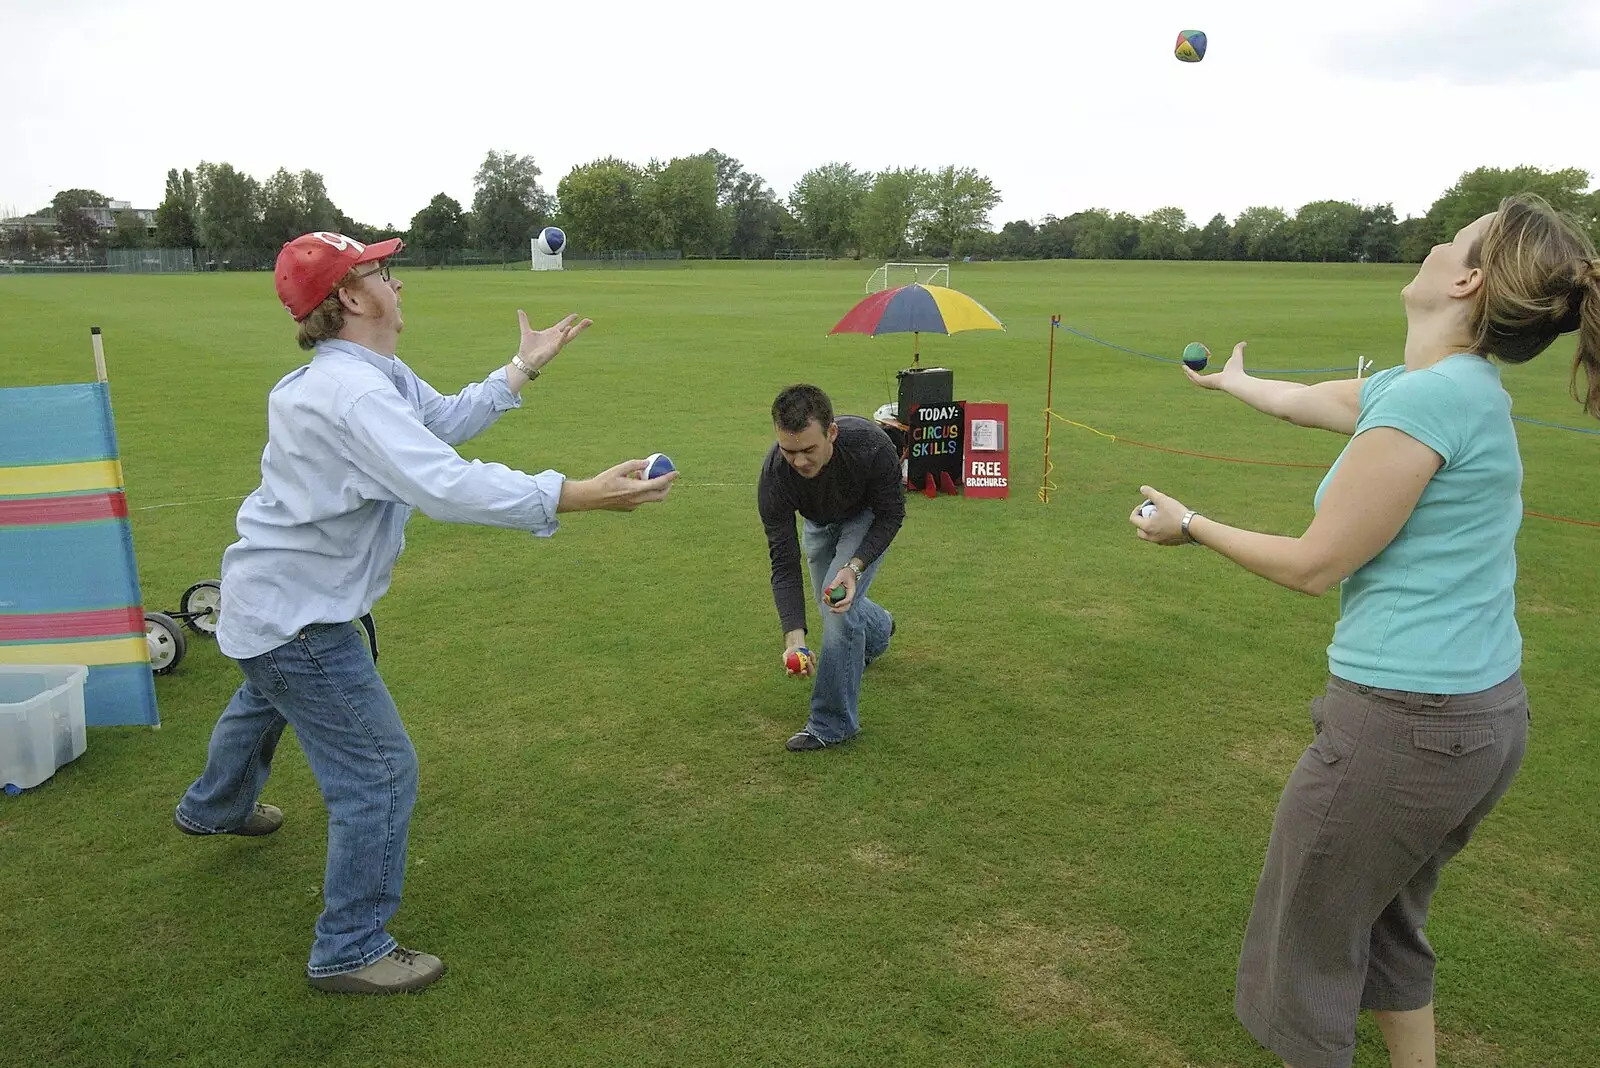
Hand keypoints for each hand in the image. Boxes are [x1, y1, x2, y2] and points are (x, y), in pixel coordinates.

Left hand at [517, 310, 591, 371]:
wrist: (525, 360)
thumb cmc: (527, 348)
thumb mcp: (526, 331)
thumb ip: (524, 321)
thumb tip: (519, 310)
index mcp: (551, 333)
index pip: (563, 324)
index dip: (569, 319)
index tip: (576, 315)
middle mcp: (556, 338)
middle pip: (571, 330)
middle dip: (580, 326)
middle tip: (590, 320)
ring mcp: (557, 344)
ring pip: (571, 335)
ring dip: (578, 329)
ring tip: (586, 323)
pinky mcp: (555, 349)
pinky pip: (561, 341)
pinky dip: (565, 334)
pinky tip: (569, 327)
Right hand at [557, 458, 676, 512]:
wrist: (591, 497)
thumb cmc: (603, 481)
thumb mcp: (618, 469)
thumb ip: (634, 465)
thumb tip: (647, 463)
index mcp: (636, 489)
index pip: (658, 484)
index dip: (669, 478)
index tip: (676, 473)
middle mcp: (637, 500)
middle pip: (660, 496)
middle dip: (666, 487)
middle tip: (667, 478)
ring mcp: (634, 506)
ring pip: (650, 498)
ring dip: (652, 488)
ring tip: (642, 476)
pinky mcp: (629, 508)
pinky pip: (641, 500)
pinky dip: (642, 491)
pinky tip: (633, 483)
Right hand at [782, 636, 814, 677]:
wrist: (796, 646)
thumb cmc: (789, 652)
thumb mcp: (785, 655)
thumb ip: (785, 659)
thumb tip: (785, 664)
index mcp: (793, 672)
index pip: (791, 675)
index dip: (791, 674)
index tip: (791, 670)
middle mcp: (801, 673)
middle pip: (803, 677)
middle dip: (804, 675)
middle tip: (803, 671)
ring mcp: (808, 669)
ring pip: (811, 672)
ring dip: (810, 667)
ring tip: (807, 659)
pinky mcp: (813, 664)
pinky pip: (813, 662)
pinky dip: (812, 657)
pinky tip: (809, 652)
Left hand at [825, 566, 856, 612]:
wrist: (848, 573)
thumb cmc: (845, 574)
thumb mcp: (841, 576)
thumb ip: (836, 581)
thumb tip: (830, 588)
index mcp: (851, 591)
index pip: (848, 600)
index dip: (842, 603)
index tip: (835, 604)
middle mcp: (849, 596)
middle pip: (846, 607)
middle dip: (838, 610)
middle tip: (830, 610)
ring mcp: (846, 597)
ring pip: (842, 607)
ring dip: (834, 608)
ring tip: (825, 603)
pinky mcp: (842, 597)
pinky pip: (838, 603)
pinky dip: (832, 603)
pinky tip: (825, 600)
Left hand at [1129, 485, 1192, 545]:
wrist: (1193, 527)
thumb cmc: (1176, 513)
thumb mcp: (1163, 500)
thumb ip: (1151, 493)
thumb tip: (1142, 488)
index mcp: (1147, 527)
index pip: (1133, 519)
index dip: (1136, 510)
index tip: (1144, 506)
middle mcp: (1151, 537)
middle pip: (1139, 531)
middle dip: (1141, 522)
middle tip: (1149, 514)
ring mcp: (1160, 542)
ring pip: (1149, 536)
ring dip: (1150, 527)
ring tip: (1159, 518)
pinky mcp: (1169, 544)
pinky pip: (1159, 538)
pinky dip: (1159, 532)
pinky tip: (1168, 524)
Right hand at [1185, 341, 1248, 391]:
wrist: (1235, 379)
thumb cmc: (1237, 370)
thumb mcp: (1236, 356)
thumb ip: (1238, 349)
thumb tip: (1244, 342)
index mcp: (1218, 379)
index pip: (1209, 377)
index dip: (1205, 371)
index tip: (1199, 366)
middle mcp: (1211, 383)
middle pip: (1199, 379)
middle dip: (1192, 374)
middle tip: (1189, 367)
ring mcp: (1206, 383)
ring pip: (1194, 378)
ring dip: (1188, 373)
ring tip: (1183, 367)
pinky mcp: (1203, 382)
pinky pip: (1193, 376)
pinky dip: (1188, 371)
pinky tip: (1184, 366)